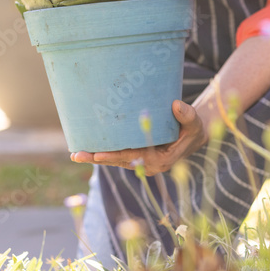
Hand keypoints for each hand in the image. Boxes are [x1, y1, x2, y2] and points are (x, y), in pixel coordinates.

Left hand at [70, 101, 206, 174]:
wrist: (194, 138)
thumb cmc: (193, 129)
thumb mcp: (194, 122)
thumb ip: (187, 115)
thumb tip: (175, 104)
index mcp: (160, 160)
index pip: (134, 158)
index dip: (116, 156)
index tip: (99, 153)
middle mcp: (148, 166)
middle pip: (119, 161)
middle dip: (98, 158)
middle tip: (77, 155)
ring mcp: (142, 163)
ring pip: (116, 161)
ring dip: (96, 158)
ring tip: (75, 154)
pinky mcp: (138, 158)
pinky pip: (118, 157)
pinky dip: (103, 154)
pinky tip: (86, 151)